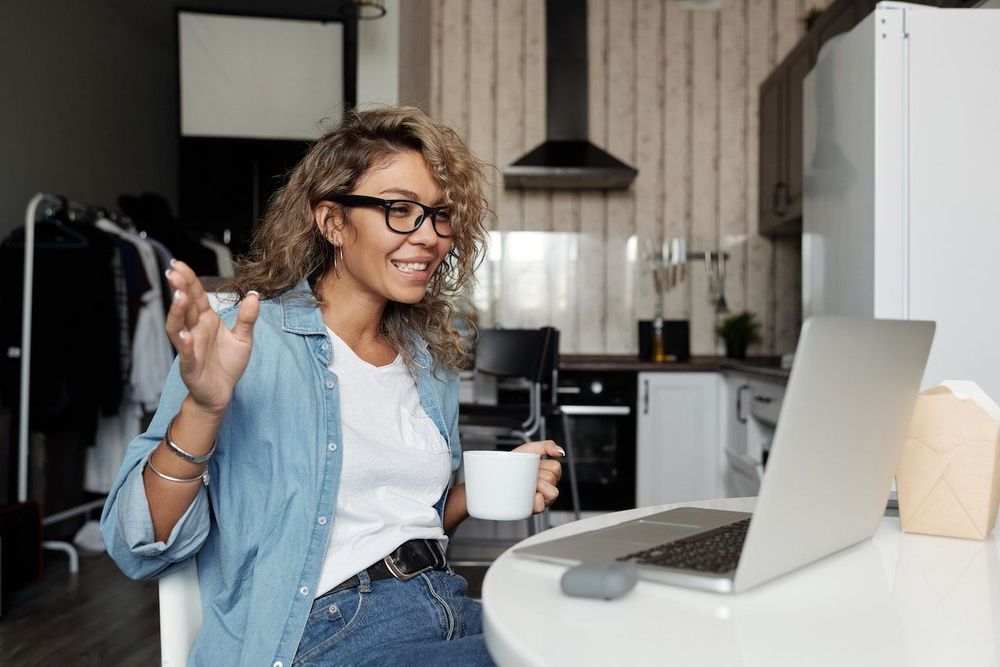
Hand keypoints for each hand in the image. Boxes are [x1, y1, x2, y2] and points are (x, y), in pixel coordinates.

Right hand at [164, 260, 258, 415]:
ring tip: (179, 296)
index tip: (180, 264)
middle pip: (184, 306)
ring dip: (177, 312)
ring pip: (178, 327)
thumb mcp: (243, 339)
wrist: (222, 392)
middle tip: (175, 272)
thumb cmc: (227, 364)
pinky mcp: (190, 366)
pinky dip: (184, 344)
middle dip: (179, 289)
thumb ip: (247, 318)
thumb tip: (254, 295)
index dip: (189, 280)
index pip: (195, 296)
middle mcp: (194, 331)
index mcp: (206, 320)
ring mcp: (190, 347)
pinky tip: (184, 334)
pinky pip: (185, 353)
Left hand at [512, 440, 564, 513]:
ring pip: (551, 493)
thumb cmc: (512, 462)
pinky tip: (527, 496)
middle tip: (526, 476)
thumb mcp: (529, 449)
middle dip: (538, 475)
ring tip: (525, 485)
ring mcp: (541, 499)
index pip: (555, 468)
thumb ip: (547, 446)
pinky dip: (536, 501)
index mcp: (548, 474)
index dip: (543, 465)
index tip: (533, 465)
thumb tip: (561, 452)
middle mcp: (547, 488)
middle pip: (552, 479)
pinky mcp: (532, 509)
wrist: (494, 474)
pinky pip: (541, 507)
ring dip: (537, 487)